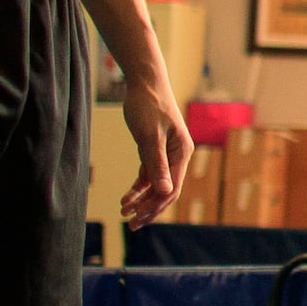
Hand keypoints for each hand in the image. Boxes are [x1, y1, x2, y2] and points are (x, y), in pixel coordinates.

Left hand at [119, 75, 192, 228]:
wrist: (143, 81)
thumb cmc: (148, 104)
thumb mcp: (150, 136)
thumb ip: (156, 165)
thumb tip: (164, 193)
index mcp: (182, 152)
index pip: (171, 188)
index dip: (155, 206)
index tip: (139, 219)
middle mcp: (177, 155)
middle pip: (165, 190)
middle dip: (149, 208)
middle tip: (131, 224)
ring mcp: (166, 153)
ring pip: (155, 184)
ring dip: (141, 200)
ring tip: (124, 213)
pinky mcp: (154, 148)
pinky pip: (148, 174)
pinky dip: (137, 187)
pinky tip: (126, 198)